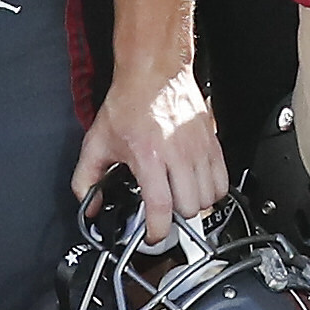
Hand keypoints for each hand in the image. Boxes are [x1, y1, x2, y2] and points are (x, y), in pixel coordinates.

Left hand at [78, 56, 227, 239]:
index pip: (161, 207)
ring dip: (195, 204)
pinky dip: (212, 191)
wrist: (153, 73)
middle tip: (164, 209)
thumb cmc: (129, 103)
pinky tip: (197, 186)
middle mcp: (177, 154)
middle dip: (176, 216)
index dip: (157, 232)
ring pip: (209, 197)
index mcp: (149, 156)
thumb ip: (86, 178)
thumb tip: (89, 205)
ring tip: (180, 197)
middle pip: (189, 207)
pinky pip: (223, 181)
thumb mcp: (97, 141)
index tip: (151, 236)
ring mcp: (199, 148)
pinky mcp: (213, 143)